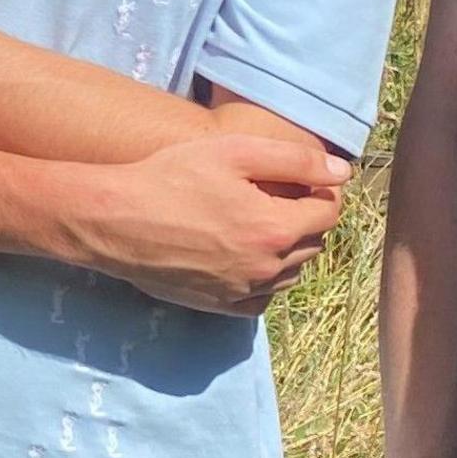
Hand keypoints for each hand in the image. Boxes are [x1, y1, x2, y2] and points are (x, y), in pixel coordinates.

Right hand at [55, 130, 351, 314]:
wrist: (114, 220)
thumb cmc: (171, 176)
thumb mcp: (234, 152)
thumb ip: (295, 160)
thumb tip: (341, 172)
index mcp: (275, 228)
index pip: (328, 213)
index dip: (322, 192)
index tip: (305, 180)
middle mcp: (266, 267)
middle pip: (313, 244)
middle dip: (306, 219)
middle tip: (280, 196)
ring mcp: (242, 291)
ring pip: (290, 274)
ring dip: (288, 250)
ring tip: (261, 223)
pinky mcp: (219, 305)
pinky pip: (261, 300)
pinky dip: (264, 280)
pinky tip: (245, 258)